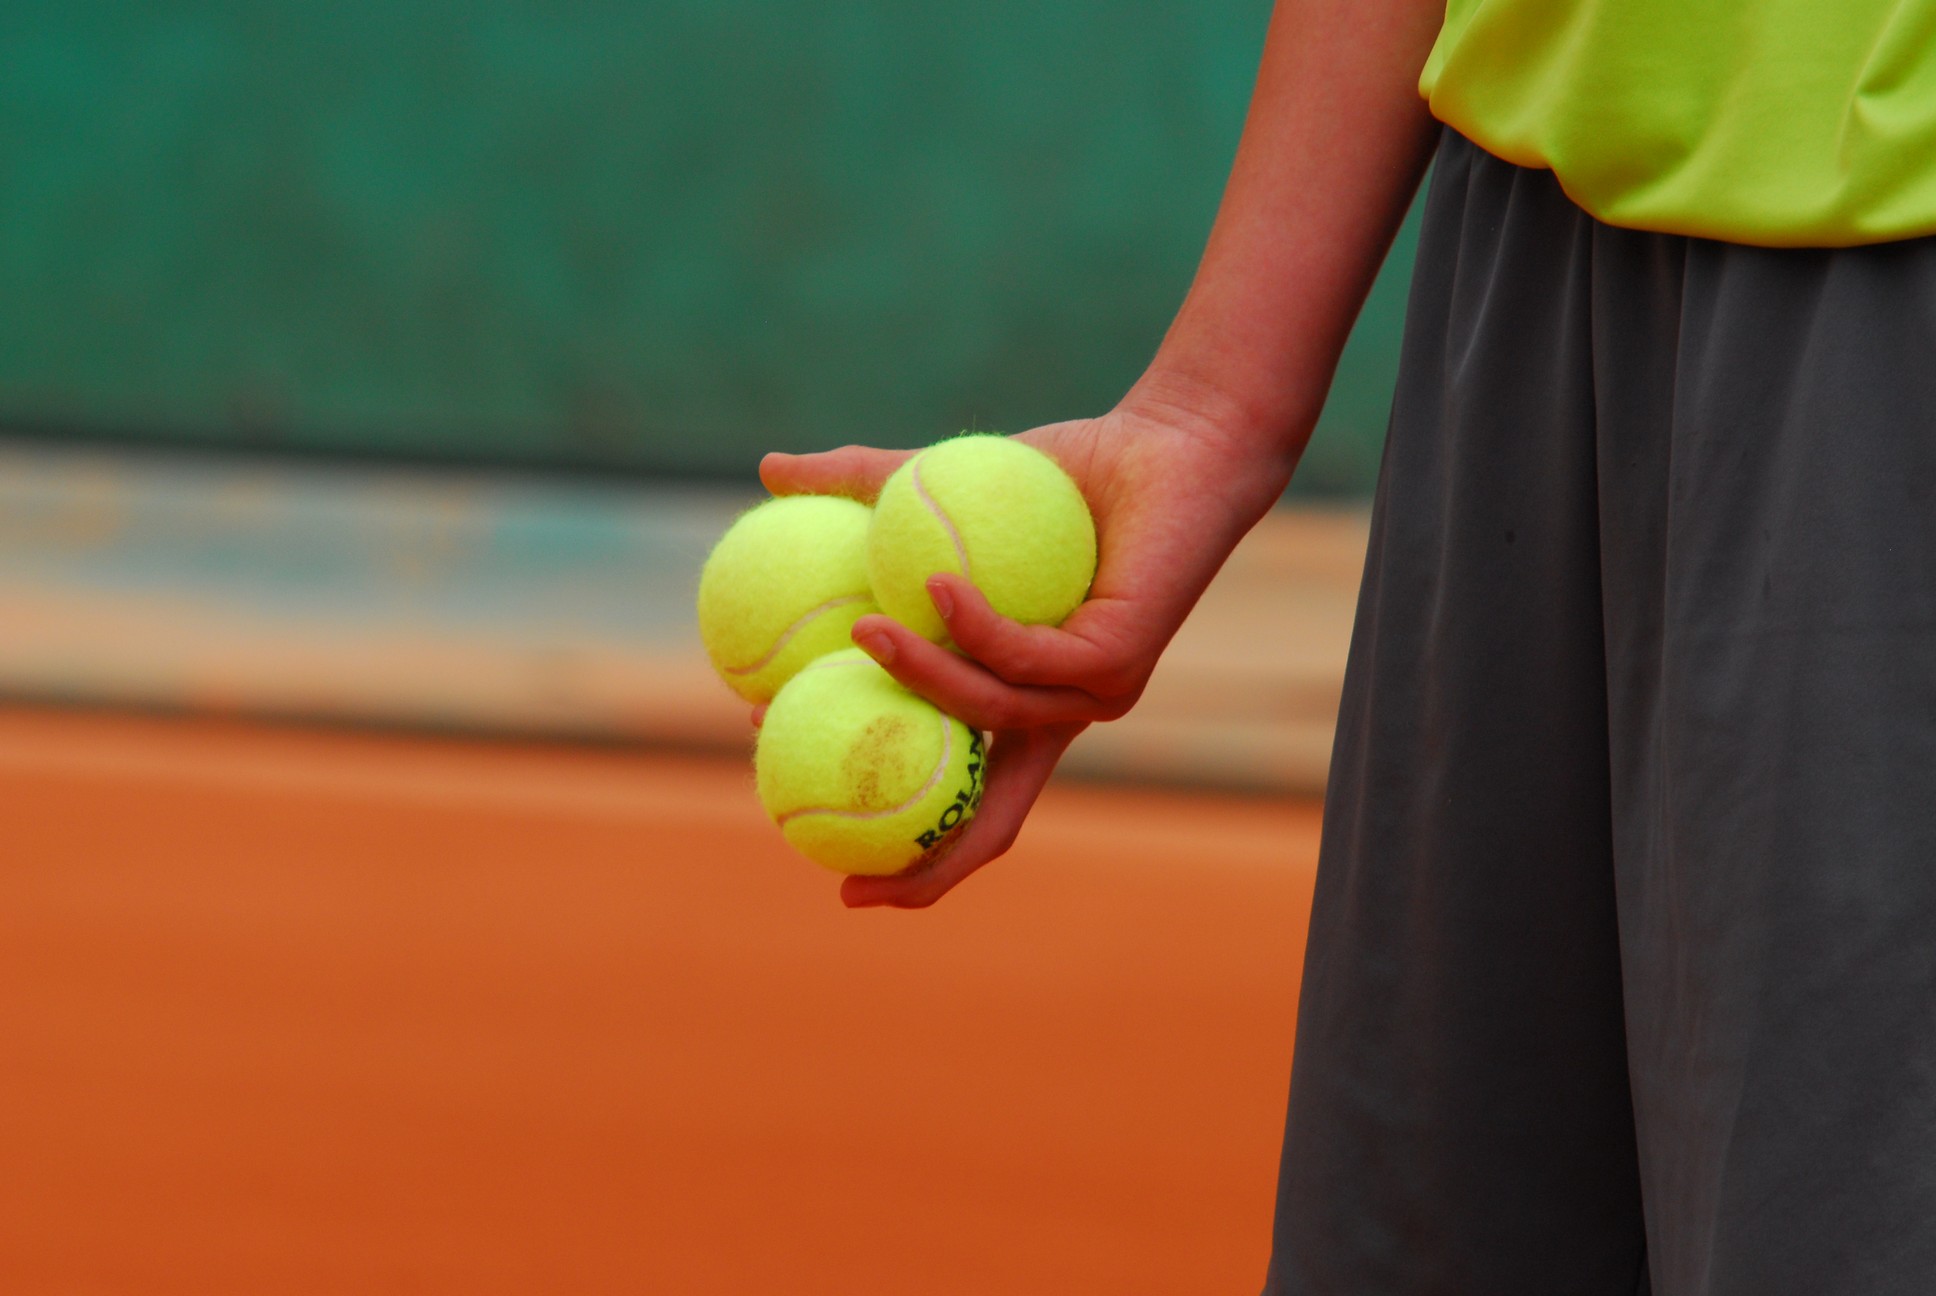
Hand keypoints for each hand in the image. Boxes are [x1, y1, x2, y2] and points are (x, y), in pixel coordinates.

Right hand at [759, 398, 1291, 907]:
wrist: (1171, 444)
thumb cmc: (1064, 473)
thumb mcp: (941, 483)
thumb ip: (863, 484)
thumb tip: (767, 467)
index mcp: (1018, 698)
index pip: (951, 791)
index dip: (888, 827)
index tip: (799, 809)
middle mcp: (1059, 714)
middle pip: (986, 819)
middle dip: (920, 861)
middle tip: (839, 862)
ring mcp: (1092, 693)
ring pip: (990, 714)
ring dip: (920, 679)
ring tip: (860, 631)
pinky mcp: (1120, 660)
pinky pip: (1029, 657)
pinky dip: (976, 630)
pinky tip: (936, 589)